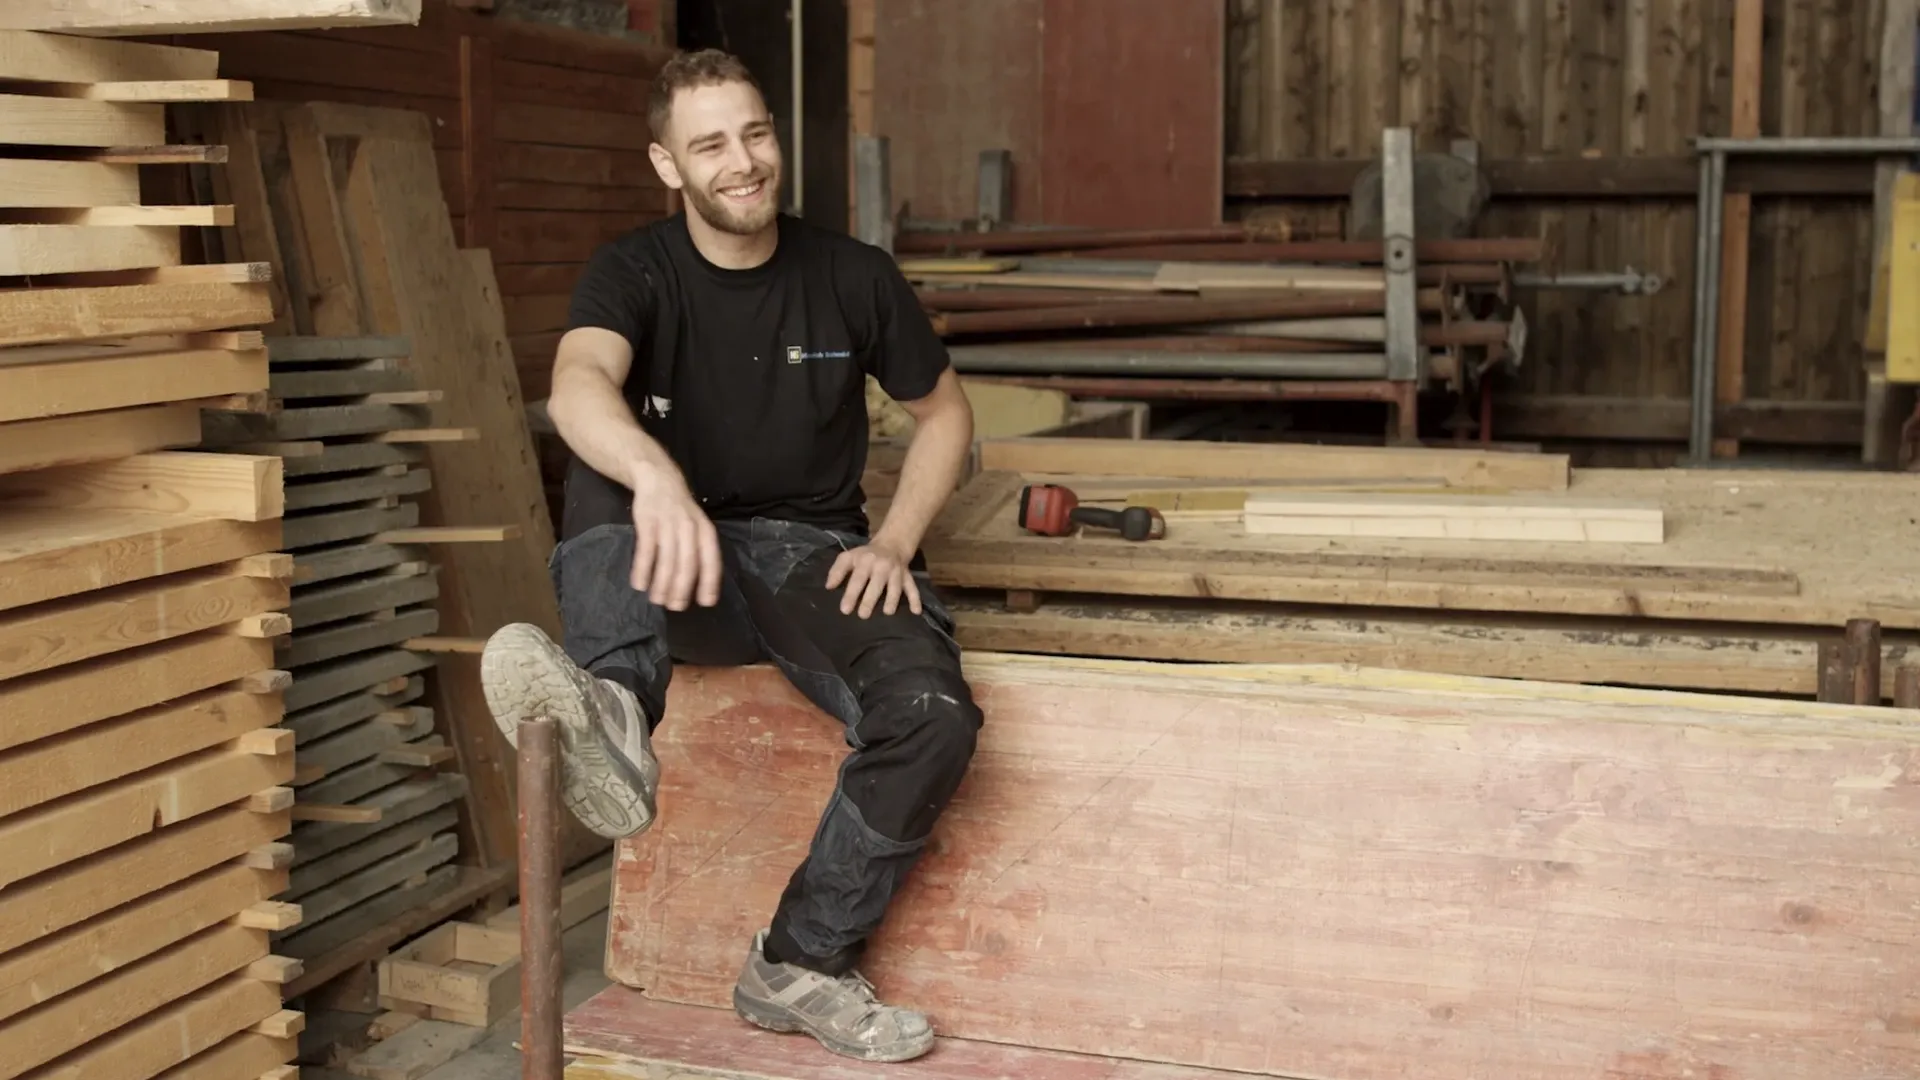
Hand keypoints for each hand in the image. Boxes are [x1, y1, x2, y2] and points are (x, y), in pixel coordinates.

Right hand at [627, 464, 721, 610]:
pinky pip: (646, 550)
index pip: (711, 560)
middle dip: (682, 588)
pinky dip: (643, 569)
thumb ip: (699, 551)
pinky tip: (639, 584)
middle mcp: (689, 528)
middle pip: (688, 563)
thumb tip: (699, 585)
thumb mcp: (697, 526)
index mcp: (705, 530)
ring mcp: (668, 524)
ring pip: (667, 560)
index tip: (706, 602)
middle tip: (675, 607)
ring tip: (656, 600)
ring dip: (661, 583)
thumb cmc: (680, 511)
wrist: (658, 478)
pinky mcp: (648, 521)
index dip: (709, 582)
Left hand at [825, 539, 920, 618]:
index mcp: (865, 561)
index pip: (857, 579)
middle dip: (870, 600)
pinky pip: (912, 588)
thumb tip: (829, 587)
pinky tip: (916, 612)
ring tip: (887, 612)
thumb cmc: (865, 555)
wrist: (892, 544)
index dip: (851, 594)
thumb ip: (837, 571)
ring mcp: (896, 572)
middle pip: (876, 584)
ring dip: (892, 599)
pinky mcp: (907, 577)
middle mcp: (882, 566)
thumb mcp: (848, 557)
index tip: (845, 610)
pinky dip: (916, 599)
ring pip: (895, 587)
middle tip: (863, 615)